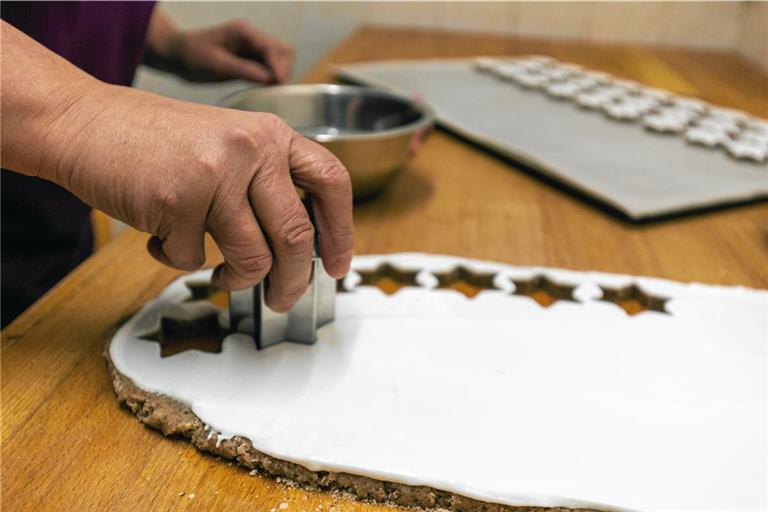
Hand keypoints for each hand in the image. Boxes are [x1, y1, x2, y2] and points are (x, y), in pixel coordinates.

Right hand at [43, 84, 352, 311]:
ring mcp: (215, 175)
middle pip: (297, 236)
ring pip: (253, 258)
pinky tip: (163, 237)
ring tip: (221, 274)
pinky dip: (179, 261)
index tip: (339, 264)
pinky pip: (194, 260)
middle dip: (295, 281)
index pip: (331, 181)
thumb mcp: (226, 144)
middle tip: (285, 300)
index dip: (342, 230)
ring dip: (239, 280)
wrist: (84, 122)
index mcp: (270, 134)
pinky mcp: (176, 203)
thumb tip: (300, 246)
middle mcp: (251, 150)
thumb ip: (265, 182)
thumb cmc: (155, 141)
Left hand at [147, 18, 293, 83]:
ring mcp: (251, 45)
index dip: (278, 68)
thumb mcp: (217, 65)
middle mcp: (251, 36)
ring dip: (278, 73)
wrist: (176, 54)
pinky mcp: (248, 56)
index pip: (272, 49)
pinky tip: (263, 87)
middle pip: (282, 51)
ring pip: (278, 58)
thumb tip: (270, 79)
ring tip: (270, 90)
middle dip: (282, 69)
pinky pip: (268, 65)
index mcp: (244, 32)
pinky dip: (270, 76)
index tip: (278, 85)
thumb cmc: (192, 57)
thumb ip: (245, 70)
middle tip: (274, 89)